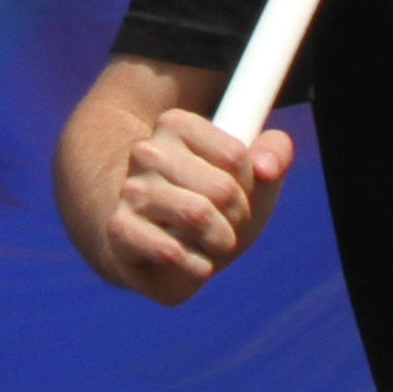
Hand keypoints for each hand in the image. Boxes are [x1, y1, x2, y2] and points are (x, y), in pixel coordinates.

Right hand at [94, 105, 288, 305]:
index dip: (249, 187)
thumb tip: (267, 168)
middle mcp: (147, 152)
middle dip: (237, 218)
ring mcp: (130, 190)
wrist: (147, 246)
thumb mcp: (246, 177)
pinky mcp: (119, 229)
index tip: (234, 196)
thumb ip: (273, 155)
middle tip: (225, 227)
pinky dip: (196, 266)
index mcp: (175, 125)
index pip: (237, 157)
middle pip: (222, 189)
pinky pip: (172, 251)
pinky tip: (191, 263)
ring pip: (199, 215)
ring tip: (210, 245)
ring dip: (219, 242)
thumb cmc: (203, 205)